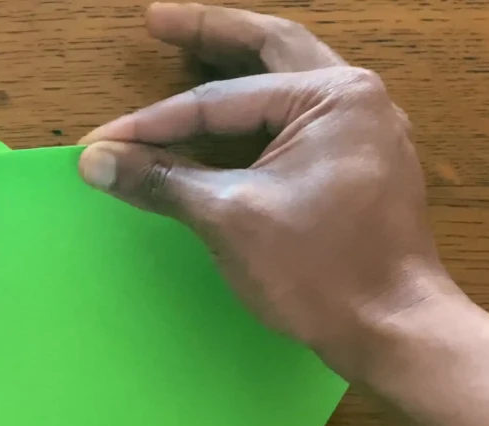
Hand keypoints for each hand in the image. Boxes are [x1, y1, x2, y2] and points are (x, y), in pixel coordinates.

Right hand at [79, 3, 459, 380]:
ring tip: (189, 49)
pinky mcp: (357, 168)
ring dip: (236, 66)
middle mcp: (356, 99)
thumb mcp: (230, 217)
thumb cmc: (321, 271)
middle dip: (209, 34)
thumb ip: (162, 179)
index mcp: (333, 95)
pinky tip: (230, 114)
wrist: (392, 331)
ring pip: (286, 81)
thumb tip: (95, 161)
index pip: (220, 99)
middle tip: (157, 19)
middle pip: (269, 49)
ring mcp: (363, 133)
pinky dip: (256, 110)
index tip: (100, 143)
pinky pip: (297, 120)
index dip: (152, 124)